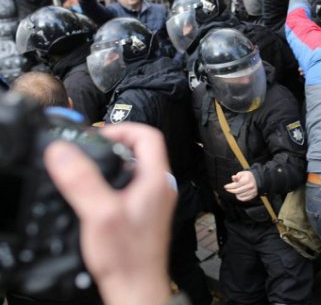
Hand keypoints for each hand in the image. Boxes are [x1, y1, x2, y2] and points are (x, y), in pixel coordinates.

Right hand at [45, 123, 175, 304]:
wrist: (137, 288)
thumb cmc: (128, 258)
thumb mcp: (100, 214)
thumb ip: (82, 180)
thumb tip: (63, 152)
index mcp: (156, 180)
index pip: (149, 136)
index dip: (123, 129)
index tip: (100, 135)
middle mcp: (160, 188)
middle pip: (141, 150)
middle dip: (114, 144)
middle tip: (90, 149)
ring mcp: (154, 200)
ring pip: (135, 168)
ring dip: (112, 164)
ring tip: (89, 168)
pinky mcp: (145, 213)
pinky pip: (131, 185)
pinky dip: (113, 181)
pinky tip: (96, 193)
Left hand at [224, 170, 258, 200]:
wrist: (257, 179)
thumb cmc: (247, 176)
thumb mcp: (242, 174)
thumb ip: (237, 176)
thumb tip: (233, 177)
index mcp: (247, 180)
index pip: (236, 185)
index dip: (229, 186)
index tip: (225, 186)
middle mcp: (250, 186)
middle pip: (237, 191)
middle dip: (231, 190)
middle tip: (228, 189)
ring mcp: (252, 191)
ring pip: (240, 195)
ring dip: (235, 193)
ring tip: (234, 190)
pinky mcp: (253, 195)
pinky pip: (243, 199)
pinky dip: (239, 197)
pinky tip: (238, 194)